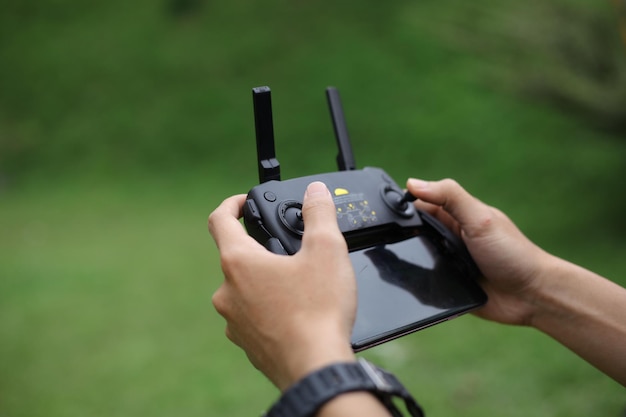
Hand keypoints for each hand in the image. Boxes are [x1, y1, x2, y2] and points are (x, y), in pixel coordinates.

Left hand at [208, 182, 356, 390]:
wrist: (315, 369)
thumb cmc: (317, 312)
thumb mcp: (326, 250)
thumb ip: (319, 214)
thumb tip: (315, 193)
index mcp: (239, 262)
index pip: (220, 220)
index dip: (232, 204)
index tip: (245, 202)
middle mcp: (228, 292)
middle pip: (237, 256)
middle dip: (262, 248)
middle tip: (291, 249)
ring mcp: (234, 321)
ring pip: (245, 288)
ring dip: (266, 280)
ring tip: (298, 284)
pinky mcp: (247, 343)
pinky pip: (253, 316)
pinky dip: (269, 308)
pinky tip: (296, 312)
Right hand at [407, 178, 625, 385]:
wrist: (531, 295)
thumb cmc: (512, 253)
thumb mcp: (480, 218)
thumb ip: (450, 197)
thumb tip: (413, 183)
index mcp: (454, 215)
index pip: (419, 204)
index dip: (402, 205)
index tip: (385, 212)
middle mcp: (448, 236)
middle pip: (412, 232)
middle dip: (401, 236)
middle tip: (388, 243)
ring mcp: (446, 261)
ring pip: (414, 258)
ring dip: (408, 262)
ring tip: (396, 266)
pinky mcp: (446, 285)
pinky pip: (422, 284)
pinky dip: (416, 284)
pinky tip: (409, 286)